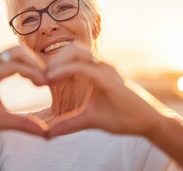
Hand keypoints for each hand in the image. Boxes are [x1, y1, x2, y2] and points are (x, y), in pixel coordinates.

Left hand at [46, 41, 164, 138]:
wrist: (147, 124)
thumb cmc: (121, 117)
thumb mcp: (87, 119)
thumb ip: (68, 123)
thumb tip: (47, 134)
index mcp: (94, 70)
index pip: (69, 57)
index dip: (52, 64)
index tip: (36, 79)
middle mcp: (99, 65)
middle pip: (70, 48)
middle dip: (51, 59)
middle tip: (36, 76)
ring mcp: (105, 69)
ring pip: (75, 51)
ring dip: (56, 61)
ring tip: (42, 77)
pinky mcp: (108, 78)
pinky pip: (83, 67)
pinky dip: (64, 70)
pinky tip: (51, 79)